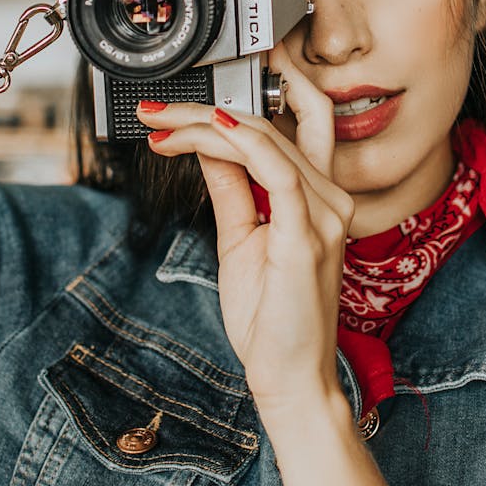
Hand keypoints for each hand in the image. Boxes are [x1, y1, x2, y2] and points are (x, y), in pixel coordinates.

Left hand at [137, 43, 353, 417]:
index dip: (228, 109)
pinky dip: (244, 144)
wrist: (290, 376)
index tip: (170, 116)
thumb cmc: (272, 318)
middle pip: (268, 126)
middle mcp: (329, 199)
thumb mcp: (239, 238)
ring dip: (205, 125)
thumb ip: (230, 188)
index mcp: (317, 198)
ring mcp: (323, 215)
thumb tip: (206, 146)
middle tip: (156, 110)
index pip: (278, 129)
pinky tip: (209, 129)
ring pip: (265, 141)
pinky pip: (278, 174)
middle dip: (205, 109)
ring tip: (162, 125)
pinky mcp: (307, 237)